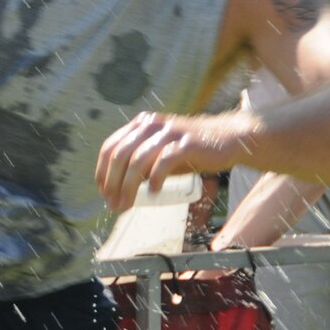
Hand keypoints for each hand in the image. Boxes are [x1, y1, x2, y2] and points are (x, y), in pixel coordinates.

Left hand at [96, 112, 244, 210]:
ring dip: (129, 186)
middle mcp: (152, 125)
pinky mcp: (187, 143)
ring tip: (129, 204)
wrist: (227, 139)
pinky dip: (156, 179)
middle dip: (112, 183)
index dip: (102, 172)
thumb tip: (116, 192)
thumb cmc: (190, 150)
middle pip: (120, 155)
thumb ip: (139, 164)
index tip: (103, 194)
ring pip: (138, 160)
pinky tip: (154, 192)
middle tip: (114, 205)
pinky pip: (164, 161)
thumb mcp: (159, 152)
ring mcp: (170, 132)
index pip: (110, 147)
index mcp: (140, 125)